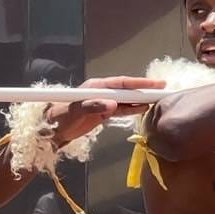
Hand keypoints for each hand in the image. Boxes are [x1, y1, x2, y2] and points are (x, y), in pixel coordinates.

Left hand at [40, 76, 164, 146]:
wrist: (51, 131)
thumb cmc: (59, 118)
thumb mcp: (74, 111)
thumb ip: (92, 106)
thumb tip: (112, 104)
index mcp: (95, 86)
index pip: (121, 83)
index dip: (139, 83)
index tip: (155, 84)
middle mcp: (101, 92)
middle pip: (127, 90)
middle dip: (144, 90)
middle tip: (164, 91)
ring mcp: (102, 102)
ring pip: (126, 100)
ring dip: (140, 100)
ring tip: (158, 100)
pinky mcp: (102, 113)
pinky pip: (121, 110)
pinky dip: (132, 110)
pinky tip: (143, 110)